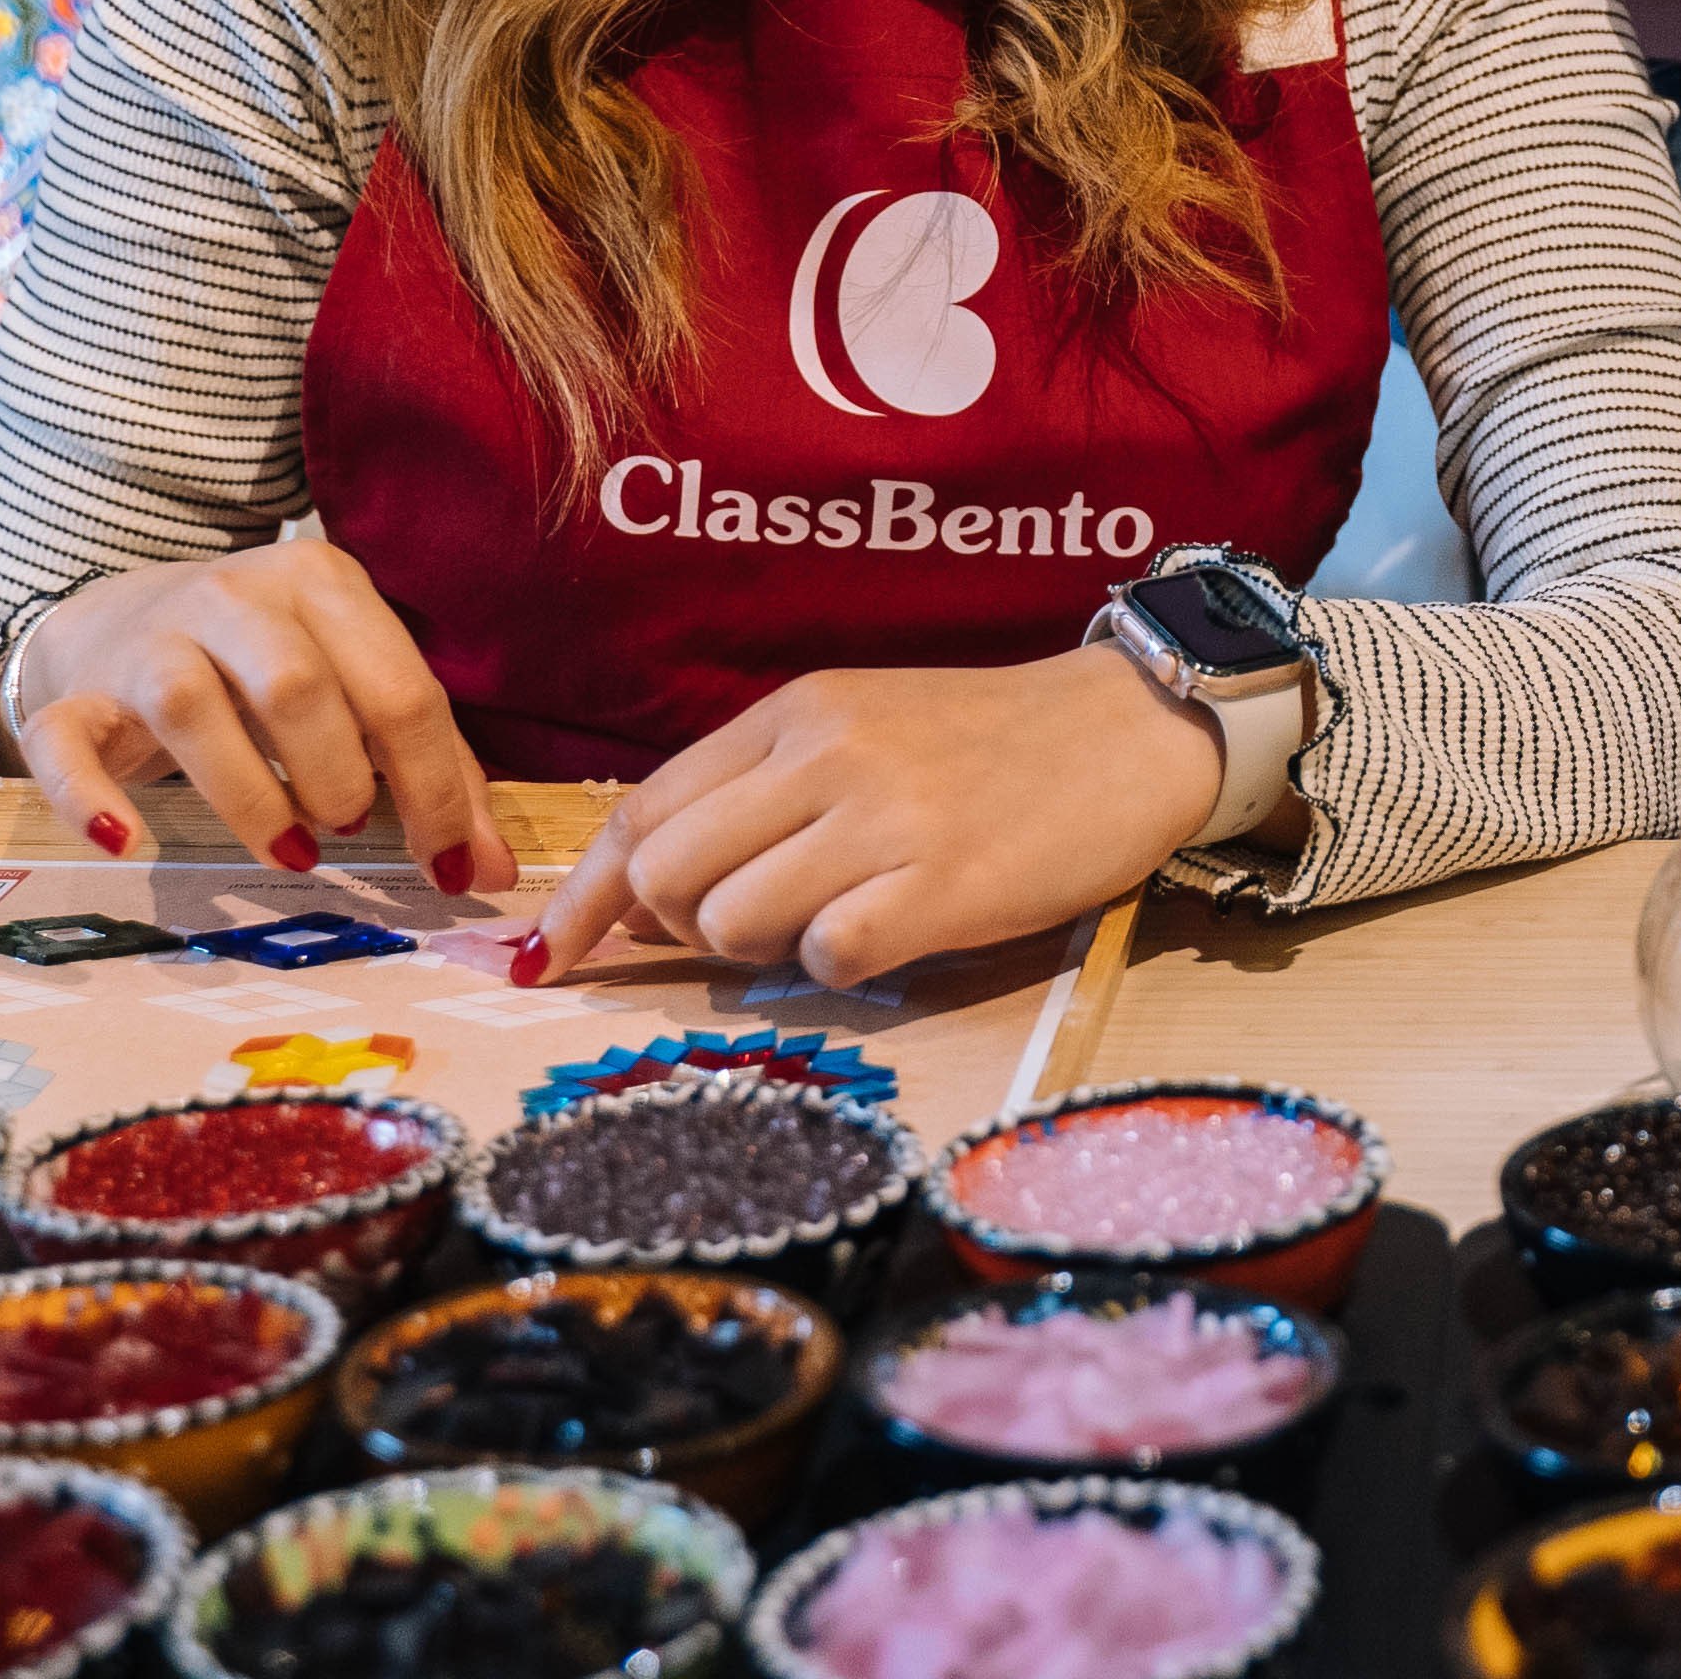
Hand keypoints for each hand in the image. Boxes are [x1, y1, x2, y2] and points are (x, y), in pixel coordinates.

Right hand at [11, 540, 508, 901]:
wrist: (117, 622)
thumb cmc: (264, 667)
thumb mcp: (354, 689)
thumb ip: (429, 768)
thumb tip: (489, 869)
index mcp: (324, 583)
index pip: (400, 688)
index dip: (436, 788)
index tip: (454, 867)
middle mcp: (237, 597)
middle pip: (299, 687)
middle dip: (340, 776)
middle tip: (348, 829)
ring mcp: (151, 641)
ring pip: (191, 708)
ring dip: (250, 796)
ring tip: (291, 850)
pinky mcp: (78, 695)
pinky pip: (68, 742)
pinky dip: (90, 798)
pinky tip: (128, 840)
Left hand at [522, 648, 1227, 992]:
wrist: (1132, 734)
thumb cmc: (991, 745)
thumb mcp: (862, 727)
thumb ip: (761, 791)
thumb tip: (647, 892)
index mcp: (795, 713)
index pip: (642, 810)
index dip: (584, 897)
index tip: (548, 956)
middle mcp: (825, 756)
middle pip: (666, 874)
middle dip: (679, 928)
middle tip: (751, 927)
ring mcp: (883, 819)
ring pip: (731, 922)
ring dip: (765, 948)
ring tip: (838, 919)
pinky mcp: (940, 886)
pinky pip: (825, 960)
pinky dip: (840, 968)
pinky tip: (892, 933)